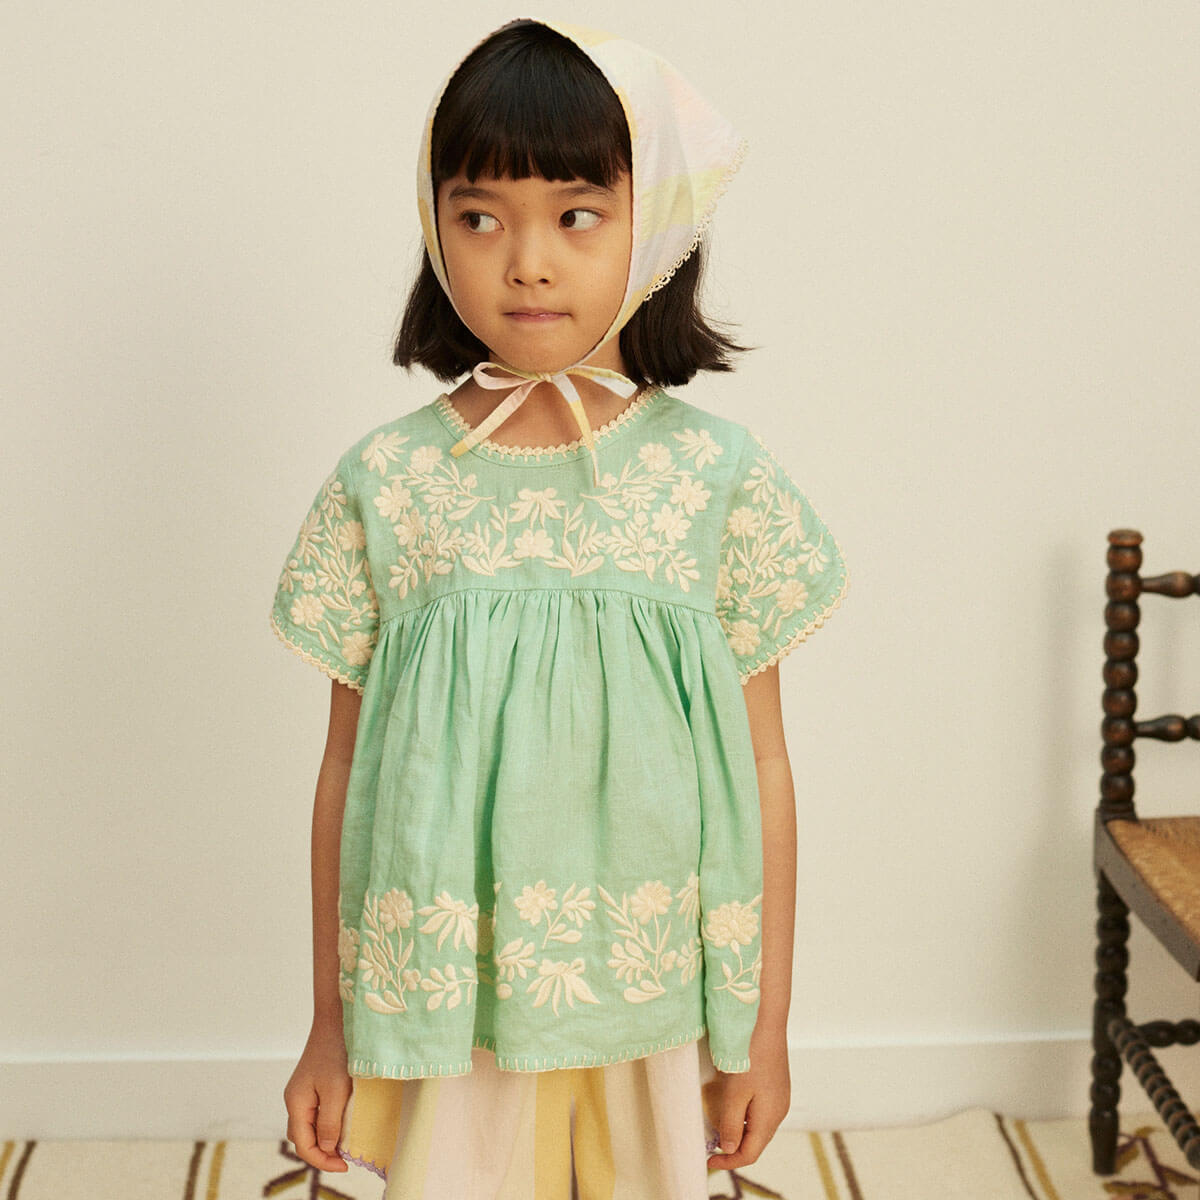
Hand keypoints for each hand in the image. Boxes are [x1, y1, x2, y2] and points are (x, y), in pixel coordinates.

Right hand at [283, 1021, 352, 1172]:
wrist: (337, 1018)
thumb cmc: (337, 1052)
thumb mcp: (336, 1091)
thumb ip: (330, 1123)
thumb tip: (327, 1149)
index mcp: (296, 1103)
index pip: (303, 1144)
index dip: (322, 1160)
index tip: (345, 1166)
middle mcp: (295, 1099)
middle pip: (303, 1137)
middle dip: (322, 1152)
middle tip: (346, 1160)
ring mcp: (303, 1090)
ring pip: (310, 1125)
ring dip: (326, 1139)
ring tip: (346, 1146)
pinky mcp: (314, 1083)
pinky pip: (317, 1112)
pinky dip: (328, 1123)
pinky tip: (344, 1123)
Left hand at [704, 1024, 790, 1171]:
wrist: (765, 1018)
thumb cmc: (750, 1053)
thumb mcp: (735, 1092)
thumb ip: (731, 1123)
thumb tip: (730, 1149)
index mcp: (770, 1117)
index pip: (750, 1153)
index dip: (728, 1161)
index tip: (707, 1160)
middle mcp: (779, 1110)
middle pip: (755, 1141)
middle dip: (733, 1147)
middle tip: (709, 1144)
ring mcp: (779, 1096)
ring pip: (757, 1125)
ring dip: (738, 1130)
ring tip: (717, 1124)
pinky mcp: (775, 1084)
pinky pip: (759, 1110)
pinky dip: (744, 1114)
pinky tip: (731, 1103)